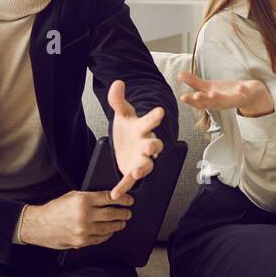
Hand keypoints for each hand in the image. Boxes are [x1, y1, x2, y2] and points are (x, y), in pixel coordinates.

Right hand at [20, 190, 134, 250]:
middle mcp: (84, 215)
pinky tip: (110, 231)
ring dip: (118, 224)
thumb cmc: (55, 209)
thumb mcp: (72, 196)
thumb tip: (109, 198)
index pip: (109, 198)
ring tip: (122, 222)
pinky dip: (108, 234)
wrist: (38, 225)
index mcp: (83, 200)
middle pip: (112, 214)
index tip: (130, 200)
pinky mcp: (81, 241)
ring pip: (108, 228)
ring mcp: (83, 230)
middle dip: (123, 213)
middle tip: (128, 212)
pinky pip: (100, 238)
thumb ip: (90, 197)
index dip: (122, 199)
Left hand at [107, 80, 164, 200]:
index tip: (160, 111)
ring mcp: (141, 159)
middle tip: (153, 146)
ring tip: (136, 172)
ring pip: (146, 164)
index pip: (150, 121)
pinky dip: (123, 187)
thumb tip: (117, 83)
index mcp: (143, 128)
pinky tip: (116, 193)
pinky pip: (129, 180)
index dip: (155, 116)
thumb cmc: (128, 128)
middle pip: (154, 145)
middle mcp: (145, 144)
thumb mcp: (122, 113)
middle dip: (154, 145)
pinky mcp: (132, 170)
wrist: (127, 143)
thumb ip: (118, 99)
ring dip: (142, 168)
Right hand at [177, 70, 274, 117]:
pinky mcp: (246, 94)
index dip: (191, 101)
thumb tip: (178, 74)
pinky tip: (240, 86)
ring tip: (212, 93)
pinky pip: (244, 93)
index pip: (199, 102)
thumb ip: (194, 82)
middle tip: (195, 96)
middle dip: (203, 100)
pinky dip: (242, 90)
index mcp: (211, 101)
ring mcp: (234, 99)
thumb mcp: (209, 87)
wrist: (250, 95)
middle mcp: (221, 102)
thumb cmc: (227, 92)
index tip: (182, 97)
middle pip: (210, 102)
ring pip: (225, 100)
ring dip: (218, 98)